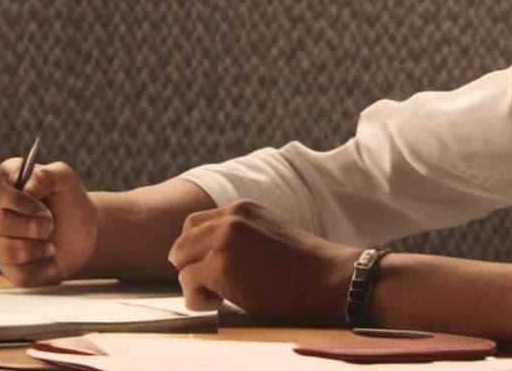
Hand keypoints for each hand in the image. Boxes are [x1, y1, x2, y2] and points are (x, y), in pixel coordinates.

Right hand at [0, 158, 98, 285]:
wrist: (85, 235)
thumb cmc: (71, 202)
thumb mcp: (67, 180)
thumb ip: (49, 174)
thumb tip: (29, 186)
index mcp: (7, 185)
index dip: (16, 202)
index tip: (41, 208)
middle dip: (29, 226)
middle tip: (51, 225)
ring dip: (31, 249)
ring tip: (52, 247)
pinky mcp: (8, 266)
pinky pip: (14, 273)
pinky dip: (39, 271)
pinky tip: (53, 264)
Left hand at [167, 200, 359, 318]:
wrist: (331, 280)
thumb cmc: (305, 267)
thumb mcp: (269, 233)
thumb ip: (240, 235)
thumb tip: (205, 255)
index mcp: (242, 208)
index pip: (195, 224)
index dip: (199, 249)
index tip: (216, 268)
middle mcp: (230, 218)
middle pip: (182, 241)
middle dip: (191, 265)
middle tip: (215, 285)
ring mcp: (224, 241)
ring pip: (180, 261)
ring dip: (193, 282)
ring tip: (220, 295)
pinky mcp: (221, 266)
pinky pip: (187, 283)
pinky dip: (198, 299)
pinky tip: (222, 303)